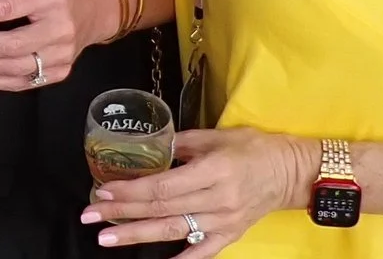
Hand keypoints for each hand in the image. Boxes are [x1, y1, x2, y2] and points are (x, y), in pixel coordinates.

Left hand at [84, 127, 315, 252]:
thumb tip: (149, 146)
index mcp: (212, 171)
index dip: (131, 190)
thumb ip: (181, 142)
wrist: (291, 172)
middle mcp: (217, 199)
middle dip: (122, 214)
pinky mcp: (231, 235)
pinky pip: (203, 251)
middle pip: (162, 210)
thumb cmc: (253, 148)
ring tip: (107, 238)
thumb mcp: (217, 136)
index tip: (103, 191)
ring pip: (174, 231)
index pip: (163, 186)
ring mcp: (224, 221)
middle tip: (90, 217)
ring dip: (137, 235)